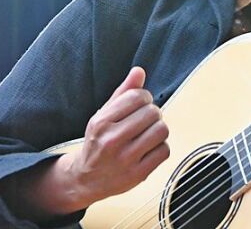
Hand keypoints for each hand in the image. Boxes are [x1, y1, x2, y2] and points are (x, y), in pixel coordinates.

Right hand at [57, 66, 170, 210]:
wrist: (86, 179)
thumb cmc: (98, 142)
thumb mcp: (103, 115)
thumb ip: (122, 92)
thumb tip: (139, 71)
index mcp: (101, 122)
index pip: (137, 97)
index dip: (144, 97)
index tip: (141, 104)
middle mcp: (111, 141)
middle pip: (152, 113)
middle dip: (152, 113)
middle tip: (145, 120)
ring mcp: (125, 160)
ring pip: (161, 130)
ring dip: (158, 129)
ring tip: (148, 133)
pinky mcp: (138, 174)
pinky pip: (164, 150)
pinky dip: (160, 147)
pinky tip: (149, 148)